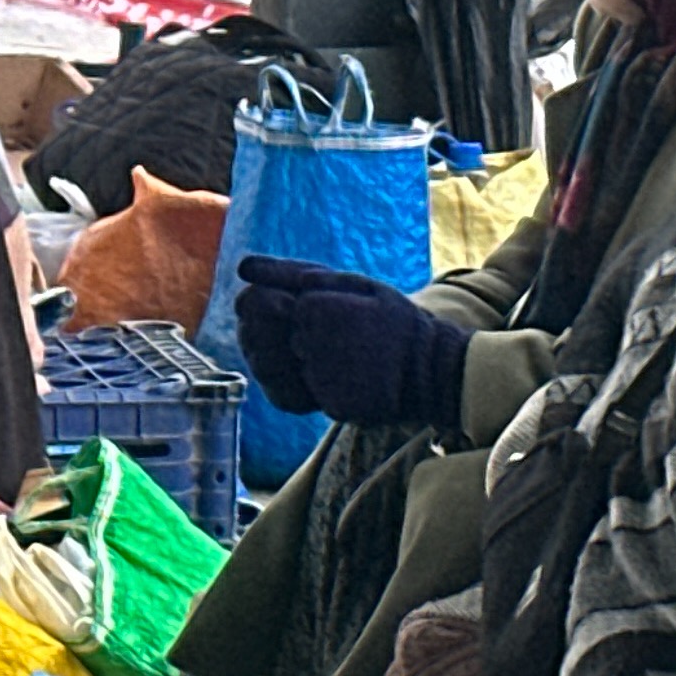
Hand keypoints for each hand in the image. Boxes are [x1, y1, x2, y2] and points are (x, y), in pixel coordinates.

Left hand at [231, 254, 467, 429]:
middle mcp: (310, 346)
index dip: (306, 311)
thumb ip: (293, 274)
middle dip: (304, 339)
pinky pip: (309, 395)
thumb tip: (242, 269)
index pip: (278, 308)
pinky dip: (323, 388)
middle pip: (280, 340)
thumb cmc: (393, 320)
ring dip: (312, 364)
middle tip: (347, 339)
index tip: (341, 314)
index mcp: (314, 308)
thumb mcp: (352, 283)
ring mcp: (318, 379)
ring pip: (293, 369)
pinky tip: (353, 380)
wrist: (433, 369)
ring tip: (351, 359)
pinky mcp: (329, 407)